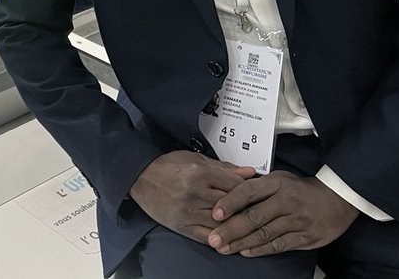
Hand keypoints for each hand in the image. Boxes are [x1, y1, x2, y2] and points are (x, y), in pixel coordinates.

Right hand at [128, 151, 255, 244]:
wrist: (140, 178)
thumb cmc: (167, 167)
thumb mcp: (195, 159)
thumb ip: (224, 167)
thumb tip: (248, 172)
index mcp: (200, 172)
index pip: (236, 185)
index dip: (250, 191)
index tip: (258, 194)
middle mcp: (195, 192)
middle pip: (232, 205)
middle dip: (247, 209)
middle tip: (258, 211)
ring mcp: (188, 211)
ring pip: (222, 223)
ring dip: (236, 226)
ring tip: (248, 226)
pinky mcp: (182, 226)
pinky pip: (208, 237)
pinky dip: (221, 240)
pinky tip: (230, 239)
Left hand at [208, 172, 358, 256]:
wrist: (337, 199)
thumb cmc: (301, 188)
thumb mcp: (278, 178)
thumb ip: (255, 186)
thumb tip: (226, 193)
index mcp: (277, 183)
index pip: (249, 191)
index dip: (230, 203)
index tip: (215, 214)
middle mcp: (286, 201)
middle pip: (254, 217)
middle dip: (231, 230)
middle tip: (214, 238)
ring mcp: (297, 221)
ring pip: (265, 234)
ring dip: (242, 243)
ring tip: (224, 248)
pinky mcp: (306, 237)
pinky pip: (279, 245)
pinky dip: (261, 249)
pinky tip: (247, 252)